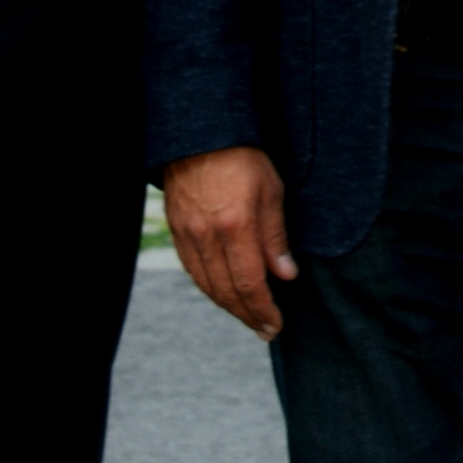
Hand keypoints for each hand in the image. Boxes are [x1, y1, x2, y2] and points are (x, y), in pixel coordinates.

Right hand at [161, 146, 296, 340]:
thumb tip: (285, 275)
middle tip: (265, 330)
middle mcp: (208, 236)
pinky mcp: (176, 229)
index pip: (249, 283)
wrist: (199, 133)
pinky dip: (209, 287)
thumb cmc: (242, 157)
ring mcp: (188, 234)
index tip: (275, 325)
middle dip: (248, 315)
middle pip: (226, 292)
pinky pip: (192, 269)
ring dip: (228, 307)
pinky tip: (223, 293)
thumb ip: (276, 237)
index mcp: (236, 226)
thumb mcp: (271, 191)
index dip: (262, 309)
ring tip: (248, 317)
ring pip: (207, 285)